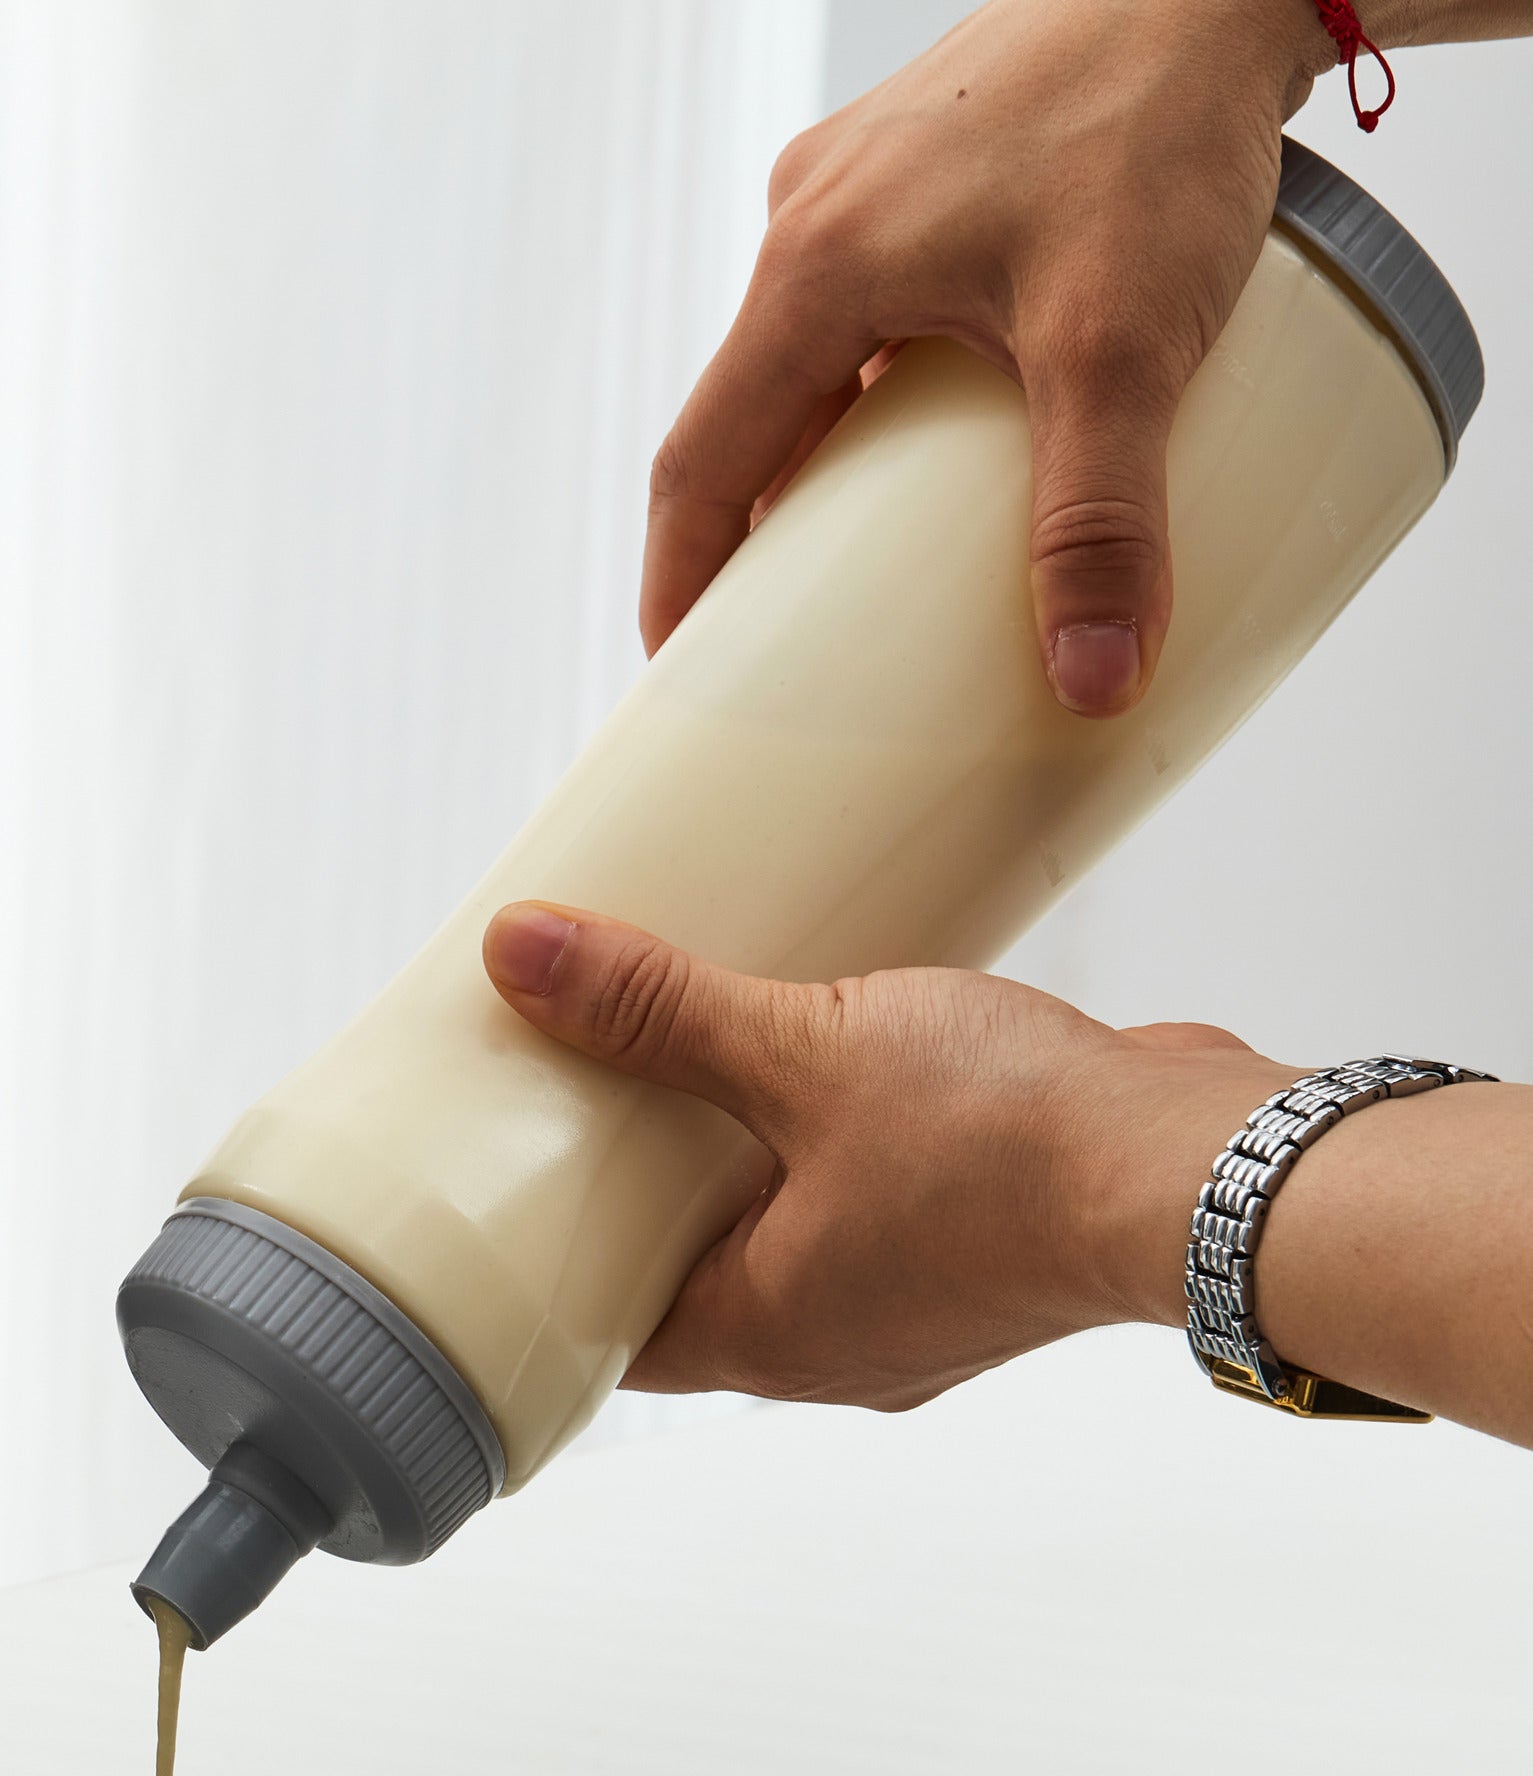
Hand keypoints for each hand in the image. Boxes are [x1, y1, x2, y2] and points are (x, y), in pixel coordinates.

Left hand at [483, 901, 1294, 1408]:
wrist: (1200, 1163)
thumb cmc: (1017, 1150)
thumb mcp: (808, 1053)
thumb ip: (665, 1010)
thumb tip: (529, 958)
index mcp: (770, 1330)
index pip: (614, 1329)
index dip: (553, 1262)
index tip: (514, 1188)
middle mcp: (839, 1334)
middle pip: (699, 1271)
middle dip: (649, 1184)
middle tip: (592, 1088)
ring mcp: (917, 1292)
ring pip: (794, 1228)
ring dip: (752, 1153)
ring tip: (704, 1052)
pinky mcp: (981, 1237)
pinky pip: (875, 1191)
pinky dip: (836, 1136)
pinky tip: (833, 1054)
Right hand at [640, 0, 1331, 714]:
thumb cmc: (1153, 120)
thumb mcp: (1123, 344)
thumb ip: (1102, 520)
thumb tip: (1088, 682)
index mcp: (814, 269)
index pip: (703, 460)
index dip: (684, 578)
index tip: (683, 668)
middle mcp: (816, 223)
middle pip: (751, 416)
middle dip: (760, 535)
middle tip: (788, 635)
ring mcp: (868, 192)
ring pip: (813, 363)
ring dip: (830, 464)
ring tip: (875, 555)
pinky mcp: (930, 178)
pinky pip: (872, 312)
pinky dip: (886, 396)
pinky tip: (953, 435)